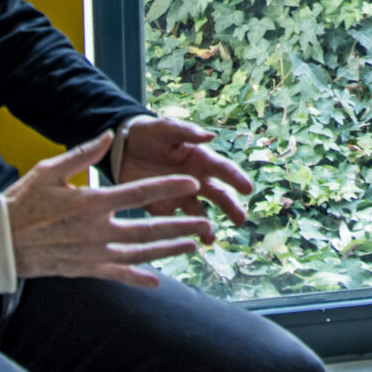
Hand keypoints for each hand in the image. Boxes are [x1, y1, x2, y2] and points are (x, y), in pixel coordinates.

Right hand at [0, 132, 214, 287]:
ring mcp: (93, 254)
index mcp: (92, 203)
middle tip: (205, 224)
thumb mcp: (50, 170)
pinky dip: (138, 279)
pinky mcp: (86, 269)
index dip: (168, 187)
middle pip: (149, 230)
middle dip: (180, 226)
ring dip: (168, 251)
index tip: (192, 182)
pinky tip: (158, 283)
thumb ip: (82, 154)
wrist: (1, 242)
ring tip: (192, 247)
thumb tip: (109, 136)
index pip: (139, 194)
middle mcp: (97, 231)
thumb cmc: (24, 202)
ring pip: (140, 255)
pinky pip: (117, 275)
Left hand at [112, 115, 253, 227]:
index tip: (248, 189)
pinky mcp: (162, 208)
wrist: (123, 149)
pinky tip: (186, 243)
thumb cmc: (149, 134)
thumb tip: (211, 136)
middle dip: (230, 207)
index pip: (223, 169)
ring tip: (209, 238)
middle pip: (218, 195)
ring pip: (199, 214)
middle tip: (240, 219)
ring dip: (205, 226)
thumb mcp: (164, 128)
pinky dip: (181, 233)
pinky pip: (174, 222)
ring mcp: (180, 196)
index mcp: (200, 158)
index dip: (236, 178)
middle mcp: (195, 179)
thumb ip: (185, 131)